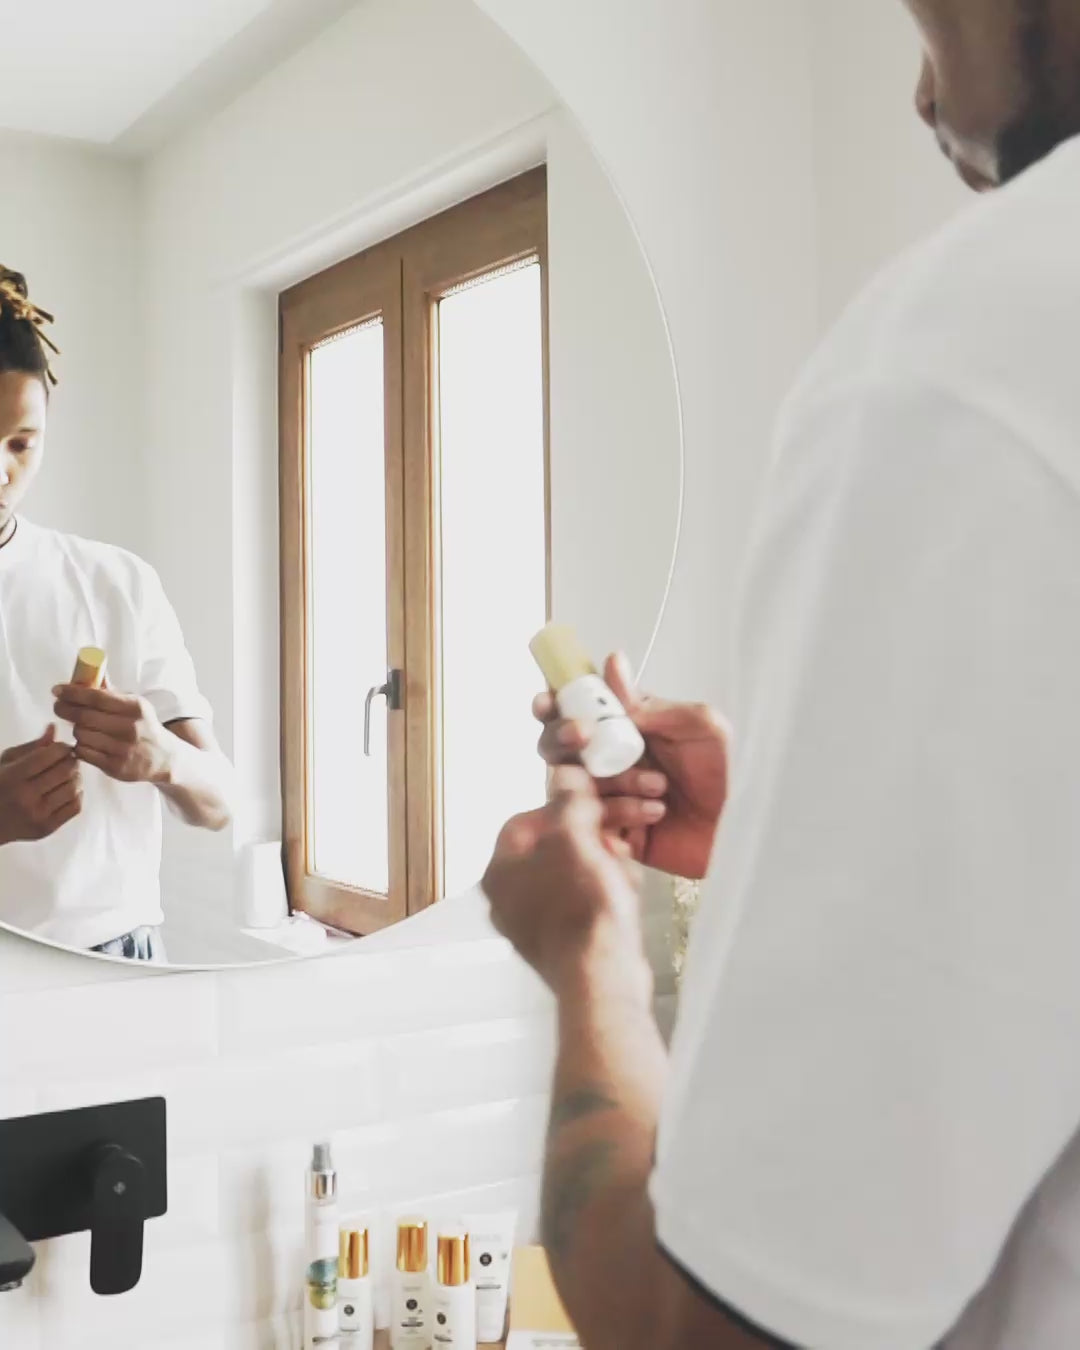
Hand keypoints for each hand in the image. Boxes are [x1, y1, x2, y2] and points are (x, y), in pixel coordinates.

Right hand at [0, 725, 82, 844]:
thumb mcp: (6, 762)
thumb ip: (32, 747)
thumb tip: (53, 728)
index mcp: (13, 776)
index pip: (50, 755)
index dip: (62, 747)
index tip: (61, 748)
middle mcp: (26, 797)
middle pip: (65, 770)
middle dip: (71, 761)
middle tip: (68, 760)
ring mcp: (38, 815)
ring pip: (73, 788)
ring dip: (75, 777)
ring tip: (67, 775)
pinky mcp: (47, 828)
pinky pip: (75, 806)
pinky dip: (76, 795)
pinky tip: (66, 791)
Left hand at [53, 680, 172, 784]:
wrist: (163, 757)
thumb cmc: (144, 726)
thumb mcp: (135, 705)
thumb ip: (111, 692)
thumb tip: (89, 673)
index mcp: (135, 708)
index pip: (97, 697)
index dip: (72, 692)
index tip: (57, 690)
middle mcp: (130, 728)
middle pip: (84, 716)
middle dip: (66, 709)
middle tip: (58, 706)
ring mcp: (122, 749)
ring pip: (81, 734)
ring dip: (76, 729)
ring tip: (81, 726)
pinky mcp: (114, 766)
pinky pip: (83, 752)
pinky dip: (80, 745)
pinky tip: (87, 741)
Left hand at [483, 767, 649, 996]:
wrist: (602, 977)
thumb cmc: (582, 909)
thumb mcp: (574, 839)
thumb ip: (567, 801)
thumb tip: (562, 771)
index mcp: (499, 872)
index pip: (526, 820)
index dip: (564, 807)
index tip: (593, 806)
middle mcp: (509, 900)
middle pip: (552, 847)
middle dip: (592, 838)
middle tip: (616, 840)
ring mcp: (535, 925)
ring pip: (573, 874)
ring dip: (603, 864)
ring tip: (623, 870)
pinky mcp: (563, 944)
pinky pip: (584, 903)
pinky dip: (605, 892)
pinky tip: (624, 893)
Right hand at [535, 654, 728, 879]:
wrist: (748, 828)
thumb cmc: (733, 773)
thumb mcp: (702, 726)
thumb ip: (651, 704)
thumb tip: (612, 664)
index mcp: (629, 728)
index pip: (579, 709)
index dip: (555, 703)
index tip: (548, 701)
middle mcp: (612, 760)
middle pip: (558, 747)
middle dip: (562, 740)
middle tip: (582, 740)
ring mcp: (610, 798)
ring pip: (574, 784)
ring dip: (613, 781)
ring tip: (659, 788)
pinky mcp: (615, 834)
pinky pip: (593, 822)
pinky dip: (621, 814)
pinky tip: (656, 814)